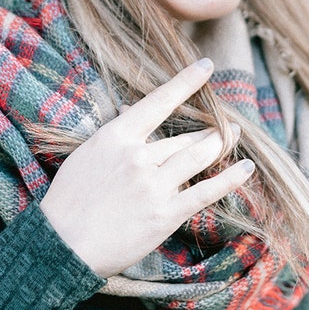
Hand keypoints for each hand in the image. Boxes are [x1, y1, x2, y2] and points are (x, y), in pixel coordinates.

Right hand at [39, 59, 254, 276]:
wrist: (63, 243)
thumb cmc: (69, 198)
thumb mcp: (88, 153)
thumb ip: (117, 135)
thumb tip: (134, 112)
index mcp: (117, 136)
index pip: (159, 101)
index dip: (186, 81)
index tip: (206, 66)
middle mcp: (139, 156)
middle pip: (185, 135)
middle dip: (211, 127)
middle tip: (228, 122)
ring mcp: (154, 185)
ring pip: (199, 157)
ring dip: (222, 143)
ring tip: (235, 135)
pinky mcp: (166, 214)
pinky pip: (206, 192)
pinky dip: (229, 179)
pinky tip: (246, 169)